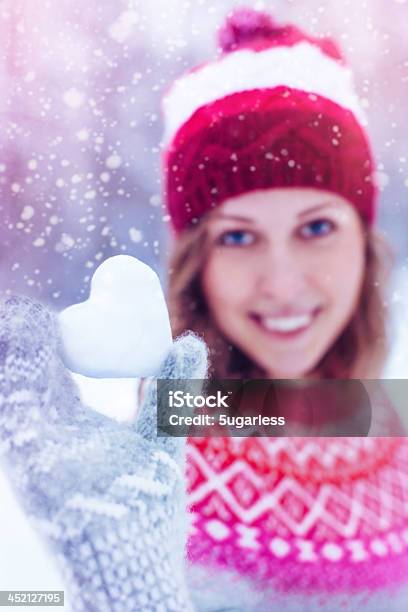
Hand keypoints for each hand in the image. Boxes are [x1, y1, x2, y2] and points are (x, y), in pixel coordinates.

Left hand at [0, 295, 206, 611]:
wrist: (123, 576)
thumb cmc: (141, 515)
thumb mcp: (160, 446)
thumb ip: (171, 392)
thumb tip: (190, 340)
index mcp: (46, 434)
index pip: (28, 365)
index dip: (32, 333)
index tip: (41, 311)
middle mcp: (25, 447)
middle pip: (13, 380)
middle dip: (24, 348)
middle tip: (39, 321)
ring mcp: (25, 463)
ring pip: (13, 402)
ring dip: (26, 373)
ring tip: (40, 347)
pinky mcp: (33, 476)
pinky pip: (22, 423)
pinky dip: (31, 397)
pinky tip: (48, 390)